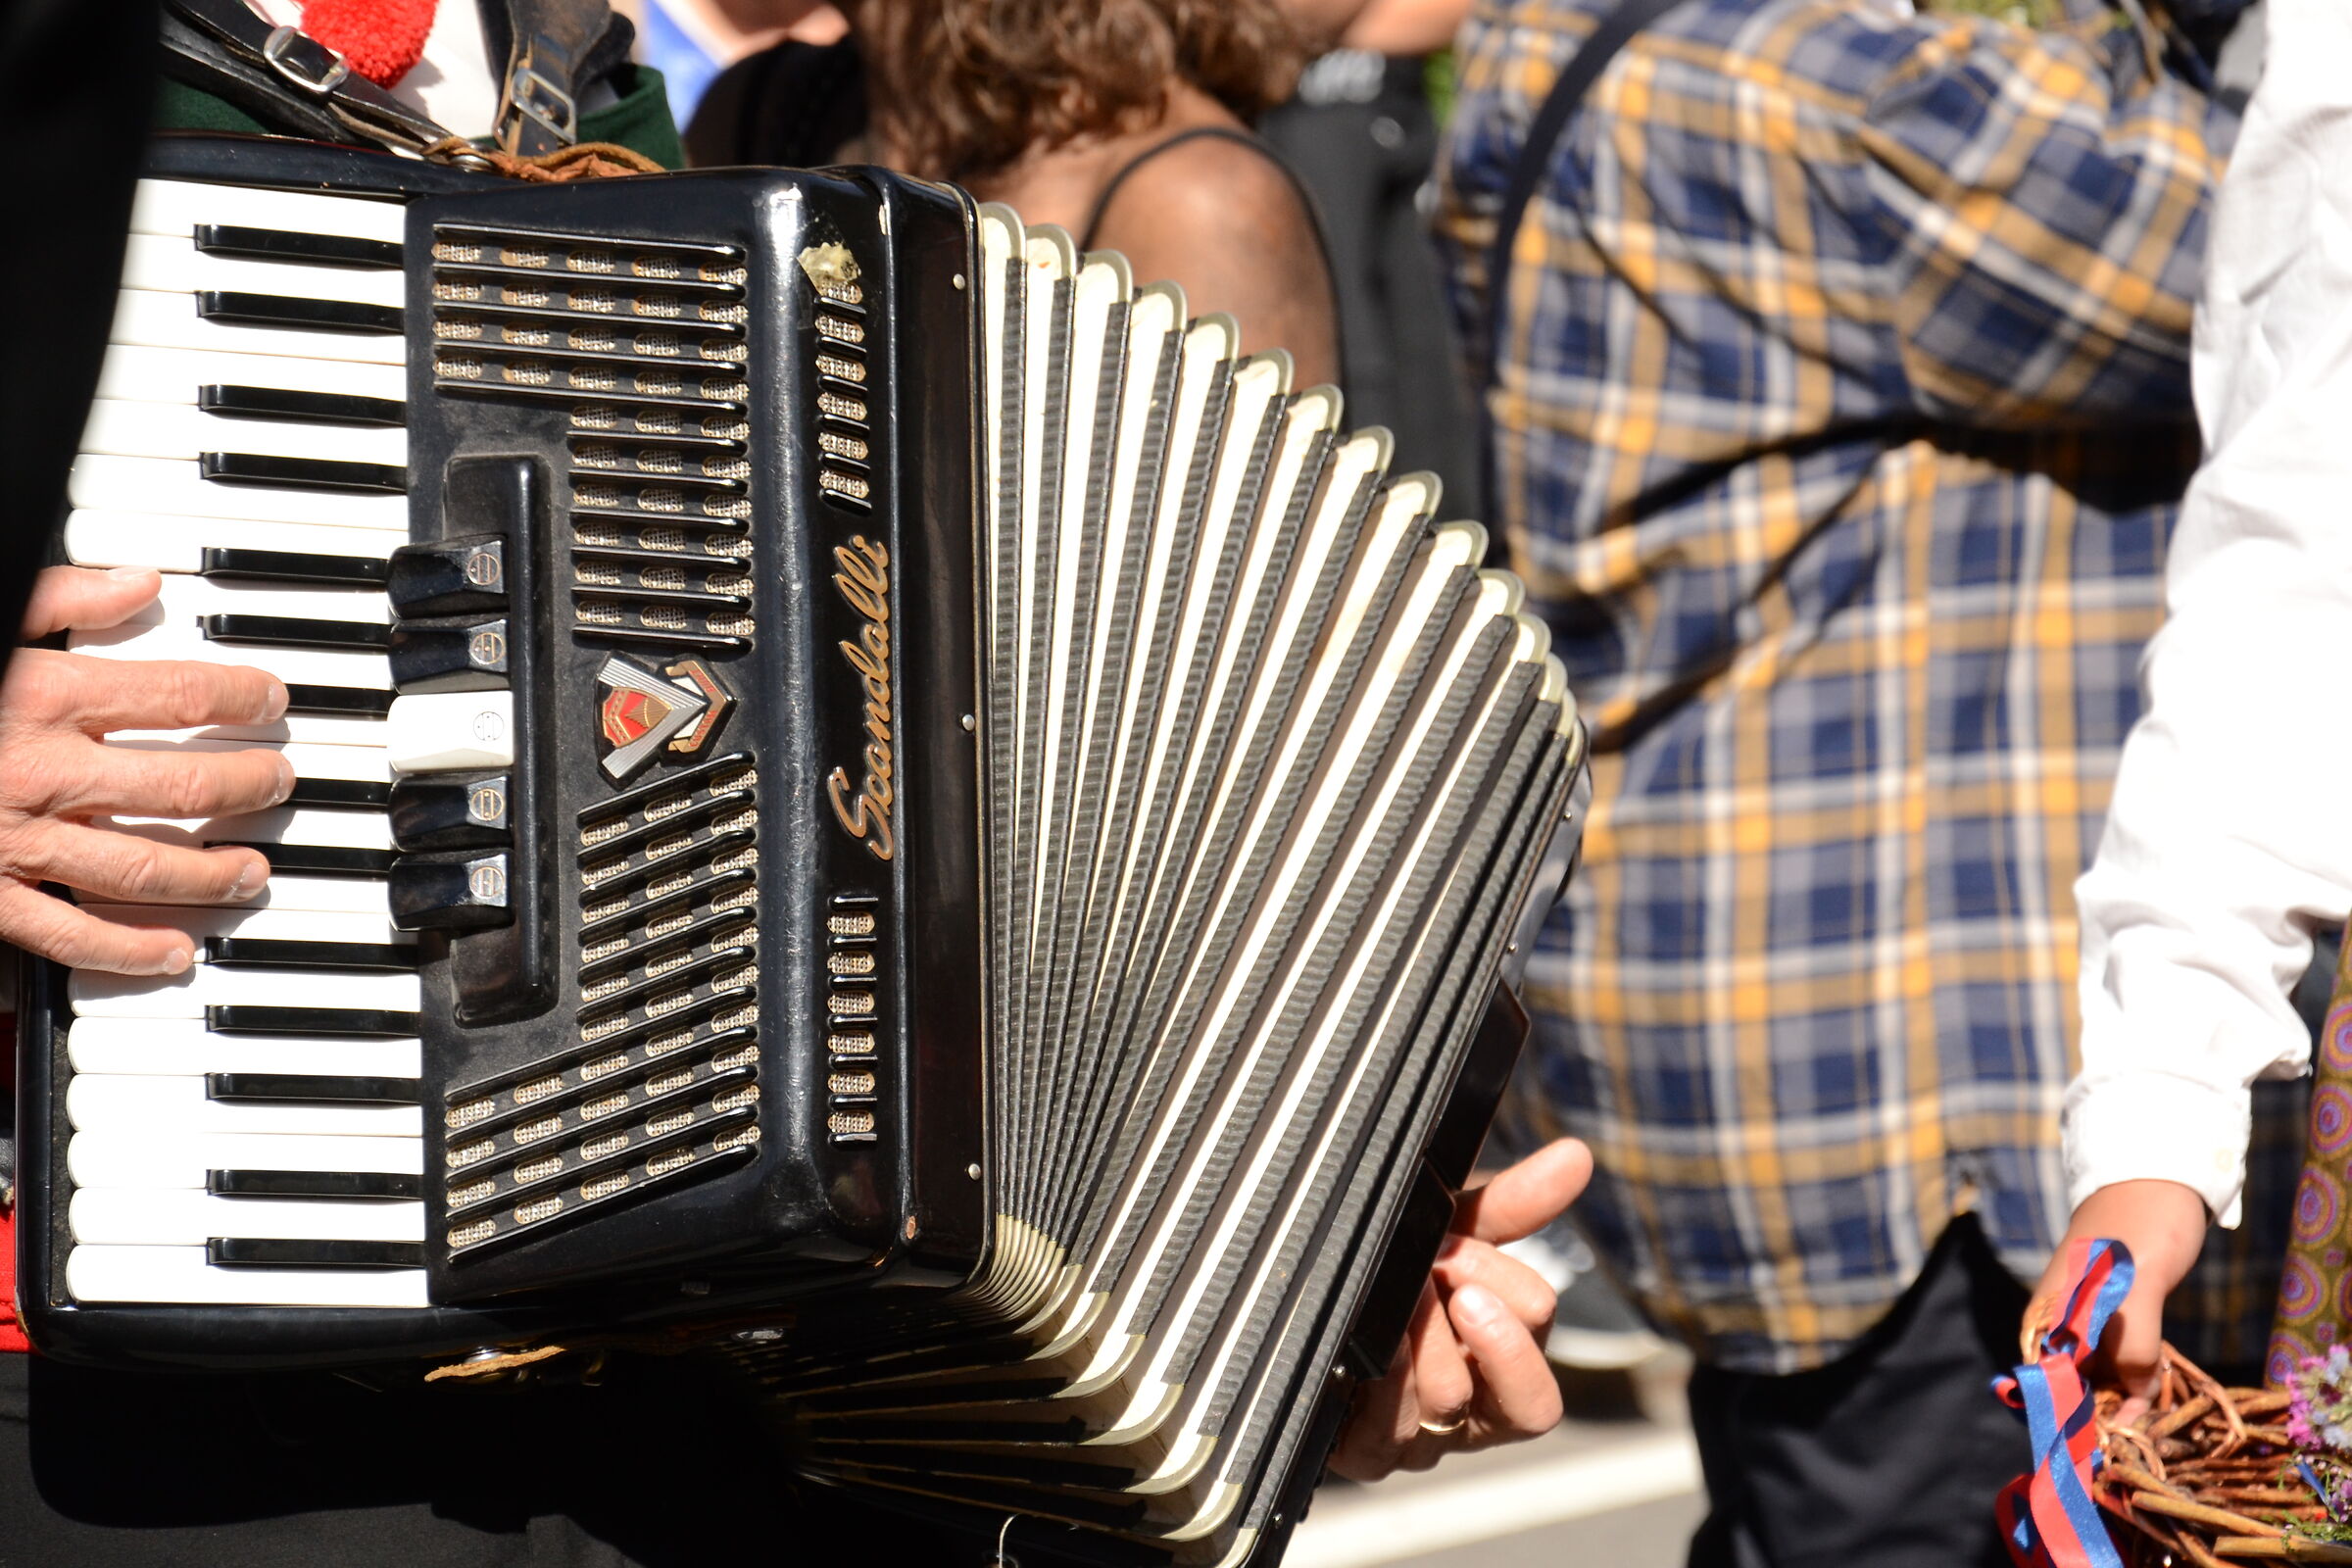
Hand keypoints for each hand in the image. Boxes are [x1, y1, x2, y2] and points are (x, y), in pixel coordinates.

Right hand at [0, 566, 291, 973]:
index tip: (271, 700)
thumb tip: (140, 582)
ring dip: (212, 873)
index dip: (243, 697)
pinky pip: (65, 933)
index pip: (181, 696)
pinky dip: (126, 949)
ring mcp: (15, 838)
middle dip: (249, 786)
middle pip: (184, 785)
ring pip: (145, 866)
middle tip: (280, 782)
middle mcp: (43, 770)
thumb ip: (58, 596)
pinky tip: (173, 952)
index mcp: (45, 694)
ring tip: (251, 872)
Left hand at [1328, 1137, 1591, 1479]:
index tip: (1465, 1250)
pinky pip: (1390, 1437)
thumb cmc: (1392, 1273)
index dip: (1514, 1298)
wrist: (1298, 1297)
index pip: (1545, 1346)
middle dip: (1488, 1327)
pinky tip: (1378, 1340)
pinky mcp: (1366, 1455)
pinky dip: (1390, 1383)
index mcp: (1507, 1363)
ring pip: (1455, 1407)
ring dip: (1431, 1341)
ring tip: (1404, 1292)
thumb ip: (1513, 1201)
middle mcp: (1476, 1413)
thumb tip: (1576, 1155)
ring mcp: (1423, 1438)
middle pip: (1527, 1401)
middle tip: (1443, 1269)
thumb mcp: (1451, 1229)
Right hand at [2022, 1179, 2208, 1423]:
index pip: (2044, 1391)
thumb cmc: (2139, 1226)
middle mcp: (2056, 1328)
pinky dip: (2138, 1383)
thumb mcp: (2137, 1289)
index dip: (2073, 1423)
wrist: (2158, 1180)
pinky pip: (2119, 1365)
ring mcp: (2083, 1324)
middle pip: (2072, 1392)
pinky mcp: (2110, 1321)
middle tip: (2143, 1431)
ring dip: (2126, 1401)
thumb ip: (2131, 1348)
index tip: (2108, 1445)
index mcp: (2043, 1321)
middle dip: (2104, 1416)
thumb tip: (2132, 1405)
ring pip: (2098, 1381)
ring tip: (2155, 1410)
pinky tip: (2159, 1387)